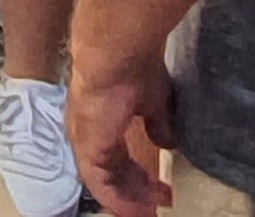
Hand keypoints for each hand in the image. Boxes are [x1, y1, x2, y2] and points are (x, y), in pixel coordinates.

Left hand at [71, 64, 176, 216]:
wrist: (116, 53)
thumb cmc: (135, 68)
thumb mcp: (154, 101)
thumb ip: (157, 123)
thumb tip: (167, 142)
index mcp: (102, 121)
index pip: (119, 158)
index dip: (139, 176)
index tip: (162, 189)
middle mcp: (90, 134)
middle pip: (113, 173)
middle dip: (136, 192)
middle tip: (159, 206)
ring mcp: (86, 142)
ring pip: (107, 182)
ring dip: (129, 200)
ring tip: (150, 214)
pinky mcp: (88, 148)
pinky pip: (101, 185)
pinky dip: (118, 200)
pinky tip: (136, 211)